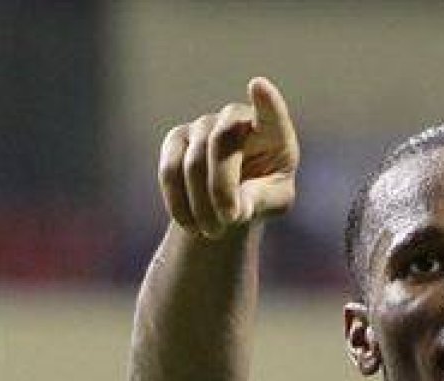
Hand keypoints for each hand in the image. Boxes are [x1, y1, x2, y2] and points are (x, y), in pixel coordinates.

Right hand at [158, 77, 299, 238]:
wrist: (228, 199)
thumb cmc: (262, 195)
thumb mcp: (273, 203)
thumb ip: (260, 201)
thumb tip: (235, 207)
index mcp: (272, 132)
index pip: (270, 114)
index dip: (265, 102)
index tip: (258, 86)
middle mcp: (236, 119)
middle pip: (222, 144)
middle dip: (222, 188)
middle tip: (229, 222)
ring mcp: (203, 125)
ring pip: (193, 163)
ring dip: (202, 203)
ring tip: (214, 232)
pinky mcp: (176, 139)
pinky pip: (169, 171)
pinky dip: (179, 202)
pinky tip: (191, 226)